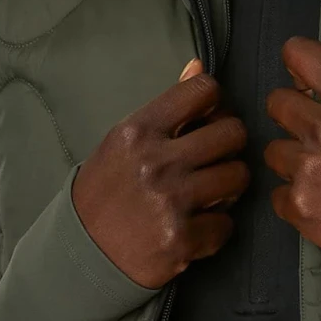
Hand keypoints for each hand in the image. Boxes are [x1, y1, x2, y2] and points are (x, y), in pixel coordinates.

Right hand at [73, 60, 249, 288]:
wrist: (82, 253)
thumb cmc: (105, 190)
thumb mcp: (124, 142)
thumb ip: (166, 108)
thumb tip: (199, 67)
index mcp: (139, 131)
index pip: (203, 91)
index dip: (215, 103)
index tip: (208, 119)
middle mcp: (156, 162)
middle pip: (233, 133)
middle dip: (229, 145)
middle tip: (215, 158)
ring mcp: (171, 202)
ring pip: (238, 176)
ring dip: (229, 185)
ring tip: (209, 191)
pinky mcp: (182, 239)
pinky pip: (228, 223)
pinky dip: (216, 226)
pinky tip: (196, 225)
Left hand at [264, 8, 320, 257]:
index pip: (297, 55)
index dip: (301, 65)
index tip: (309, 81)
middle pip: (276, 103)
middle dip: (295, 116)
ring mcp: (308, 170)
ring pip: (274, 151)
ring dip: (294, 161)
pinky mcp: (298, 207)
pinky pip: (277, 193)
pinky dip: (296, 199)